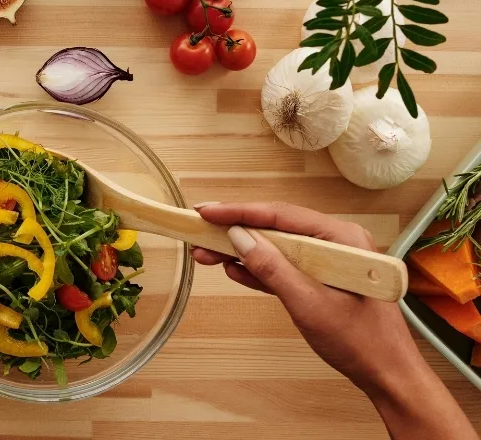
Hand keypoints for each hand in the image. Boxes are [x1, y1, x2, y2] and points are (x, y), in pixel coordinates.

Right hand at [193, 202, 477, 439]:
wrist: (389, 377)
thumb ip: (273, 268)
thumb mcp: (310, 304)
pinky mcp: (320, 279)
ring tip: (206, 252)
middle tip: (199, 230)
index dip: (240, 212)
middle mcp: (336, 242)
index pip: (282, 215)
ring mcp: (328, 260)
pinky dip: (257, 268)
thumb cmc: (364, 343)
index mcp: (342, 238)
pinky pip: (282, 266)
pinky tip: (232, 268)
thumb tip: (239, 238)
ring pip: (274, 247)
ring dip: (241, 250)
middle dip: (234, 231)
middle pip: (275, 227)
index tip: (207, 212)